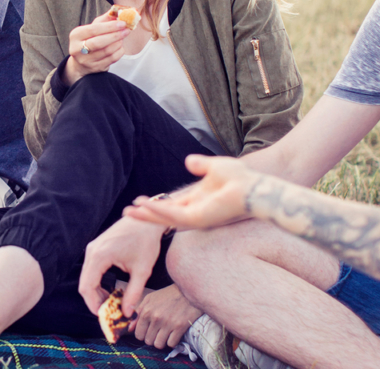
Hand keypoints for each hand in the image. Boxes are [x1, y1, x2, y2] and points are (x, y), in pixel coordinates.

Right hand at [64, 13, 129, 85]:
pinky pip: (111, 59)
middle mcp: (77, 49)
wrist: (81, 62)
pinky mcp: (95, 68)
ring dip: (118, 43)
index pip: (93, 29)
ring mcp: (86, 60)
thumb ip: (104, 19)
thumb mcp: (93, 28)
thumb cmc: (89, 40)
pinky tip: (120, 46)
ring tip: (123, 37)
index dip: (109, 26)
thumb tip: (118, 11)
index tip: (122, 23)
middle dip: (115, 35)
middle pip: (99, 42)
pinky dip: (119, 51)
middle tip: (127, 30)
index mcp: (75, 35)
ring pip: (107, 51)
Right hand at [79, 216, 164, 316]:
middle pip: (84, 284)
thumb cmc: (145, 241)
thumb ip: (133, 293)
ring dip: (96, 292)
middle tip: (110, 312)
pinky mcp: (96, 248)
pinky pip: (91, 270)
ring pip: (87, 278)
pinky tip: (110, 290)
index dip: (93, 305)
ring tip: (112, 302)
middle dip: (95, 300)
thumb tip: (127, 313)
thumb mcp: (142, 270)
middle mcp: (92, 251)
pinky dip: (97, 283)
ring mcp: (92, 248)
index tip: (105, 316)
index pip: (87, 287)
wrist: (146, 219)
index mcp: (100, 256)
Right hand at [124, 156, 258, 228]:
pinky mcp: (198, 218)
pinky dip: (158, 211)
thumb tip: (188, 161)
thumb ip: (200, 165)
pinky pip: (173, 216)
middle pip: (164, 215)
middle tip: (127, 213)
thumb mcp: (214, 166)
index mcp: (197, 201)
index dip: (155, 204)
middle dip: (146, 214)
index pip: (171, 205)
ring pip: (165, 218)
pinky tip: (145, 207)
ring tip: (129, 212)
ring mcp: (196, 217)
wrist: (252, 187)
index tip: (139, 202)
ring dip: (147, 215)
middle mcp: (195, 211)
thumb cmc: (239, 178)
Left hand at [131, 284, 201, 347]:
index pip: (138, 334)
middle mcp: (156, 318)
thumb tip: (129, 328)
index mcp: (146, 311)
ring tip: (165, 333)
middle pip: (148, 341)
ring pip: (159, 344)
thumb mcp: (150, 299)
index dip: (143, 334)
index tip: (148, 331)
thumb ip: (138, 313)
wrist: (189, 291)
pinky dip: (172, 341)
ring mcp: (168, 323)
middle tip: (158, 331)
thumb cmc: (169, 295)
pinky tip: (173, 333)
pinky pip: (171, 344)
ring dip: (162, 341)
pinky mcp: (180, 327)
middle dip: (152, 337)